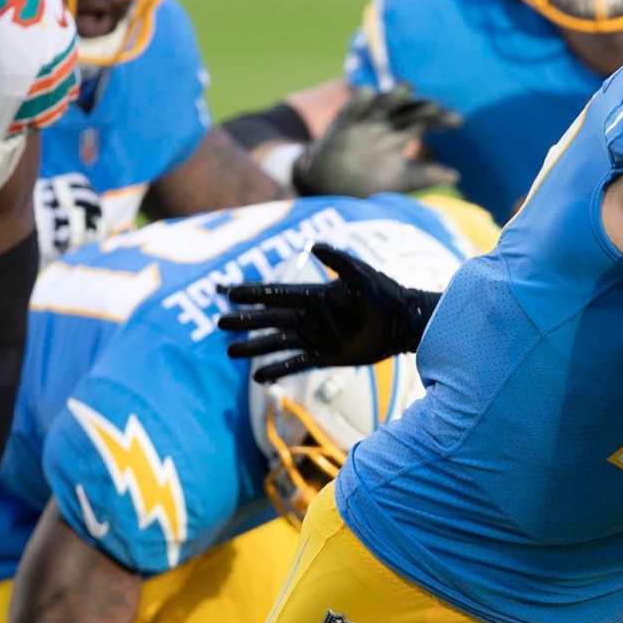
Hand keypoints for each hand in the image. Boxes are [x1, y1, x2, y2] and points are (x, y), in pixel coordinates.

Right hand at [218, 240, 436, 382]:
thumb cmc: (385, 293)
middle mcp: (309, 317)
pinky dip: (278, 369)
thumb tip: (313, 246)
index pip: (276, 294)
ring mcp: (315, 338)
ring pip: (277, 343)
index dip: (253, 294)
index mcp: (314, 295)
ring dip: (254, 347)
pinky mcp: (325, 357)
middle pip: (270, 319)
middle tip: (220, 322)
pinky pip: (296, 364)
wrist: (403, 322)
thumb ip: (340, 261)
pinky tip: (259, 376)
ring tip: (229, 351)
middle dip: (246, 320)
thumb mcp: (363, 273)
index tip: (228, 292)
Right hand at [295, 87, 460, 197]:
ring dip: (392, 96)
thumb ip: (425, 176)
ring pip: (381, 105)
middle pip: (407, 110)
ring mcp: (364, 122)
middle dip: (420, 108)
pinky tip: (365, 92)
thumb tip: (457, 176)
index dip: (441, 119)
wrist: (329, 186)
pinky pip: (350, 109)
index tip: (459, 121)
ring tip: (405, 88)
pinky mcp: (342, 125)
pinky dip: (357, 101)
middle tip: (435, 107)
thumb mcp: (399, 180)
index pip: (425, 121)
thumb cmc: (367, 182)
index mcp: (401, 134)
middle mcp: (385, 123)